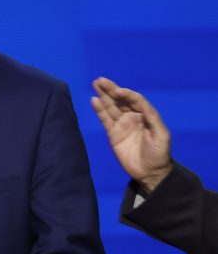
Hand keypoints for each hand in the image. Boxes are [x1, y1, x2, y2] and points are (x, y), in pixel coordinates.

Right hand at [91, 77, 172, 192]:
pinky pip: (104, 119)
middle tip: (100, 80)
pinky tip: (94, 100)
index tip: (118, 91)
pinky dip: (99, 110)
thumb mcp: (161, 136)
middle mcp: (132, 117)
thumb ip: (152, 119)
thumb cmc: (159, 154)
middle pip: (120, 100)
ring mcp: (121, 124)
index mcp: (145, 115)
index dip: (126, 94)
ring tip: (95, 84)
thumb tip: (143, 103)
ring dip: (103, 96)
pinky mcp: (112, 134)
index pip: (134, 100)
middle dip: (111, 90)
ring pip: (110, 107)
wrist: (150, 173)